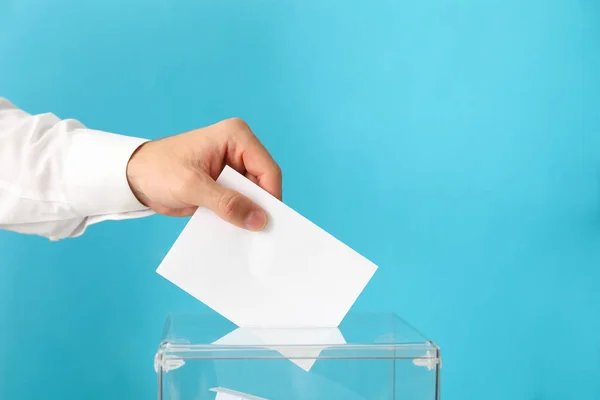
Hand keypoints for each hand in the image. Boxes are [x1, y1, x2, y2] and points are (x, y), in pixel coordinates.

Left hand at [126, 118, 281, 230]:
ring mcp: (232, 167)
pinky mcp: (224, 184)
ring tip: (246, 237)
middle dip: (259, 208)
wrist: (132, 177)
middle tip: (258, 235)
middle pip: (263, 183)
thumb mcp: (193, 187)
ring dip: (248, 215)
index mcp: (236, 137)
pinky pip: (239, 203)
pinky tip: (234, 232)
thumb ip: (227, 203)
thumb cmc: (158, 170)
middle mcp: (239, 149)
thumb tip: (259, 220)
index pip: (267, 169)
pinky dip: (237, 217)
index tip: (267, 223)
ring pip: (253, 196)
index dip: (270, 197)